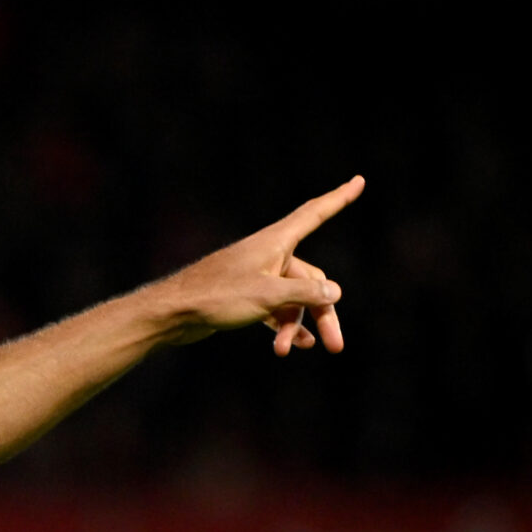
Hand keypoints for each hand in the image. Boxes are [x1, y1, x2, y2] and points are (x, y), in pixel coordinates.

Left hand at [154, 175, 363, 355]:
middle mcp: (269, 254)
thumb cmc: (216, 297)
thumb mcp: (267, 296)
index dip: (339, 198)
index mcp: (276, 242)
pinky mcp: (245, 296)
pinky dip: (283, 326)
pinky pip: (275, 309)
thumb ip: (304, 294)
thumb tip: (335, 293)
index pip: (316, 213)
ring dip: (297, 325)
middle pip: (311, 280)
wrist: (172, 314)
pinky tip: (289, 347)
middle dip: (323, 312)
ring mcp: (257, 275)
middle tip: (336, 346)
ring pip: (293, 299)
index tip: (360, 181)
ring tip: (295, 350)